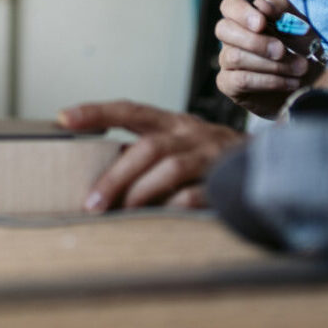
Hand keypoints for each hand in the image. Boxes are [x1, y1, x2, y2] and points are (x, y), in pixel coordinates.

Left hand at [56, 100, 244, 211]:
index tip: (63, 118)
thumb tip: (93, 178)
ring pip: (171, 168)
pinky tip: (161, 217)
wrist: (264, 163)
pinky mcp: (227, 179)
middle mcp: (189, 133)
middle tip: (92, 202)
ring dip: (141, 192)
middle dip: (116, 176)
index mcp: (169, 122)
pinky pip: (200, 192)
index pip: (128, 110)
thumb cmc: (204, 156)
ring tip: (121, 213)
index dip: (96, 112)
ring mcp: (210, 155)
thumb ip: (141, 156)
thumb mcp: (174, 145)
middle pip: (148, 147)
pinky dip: (177, 205)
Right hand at [215, 0, 319, 117]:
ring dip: (272, 64)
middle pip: (223, 29)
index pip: (230, 6)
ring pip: (234, 56)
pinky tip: (290, 83)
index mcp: (247, 19)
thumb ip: (283, 11)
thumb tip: (261, 5)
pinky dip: (269, 81)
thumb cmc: (303, 52)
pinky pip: (240, 80)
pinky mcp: (229, 85)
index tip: (262, 23)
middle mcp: (232, 38)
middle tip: (281, 51)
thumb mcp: (301, 27)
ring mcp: (228, 62)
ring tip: (299, 69)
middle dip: (254, 41)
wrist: (311, 87)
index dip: (241, 12)